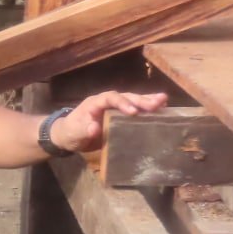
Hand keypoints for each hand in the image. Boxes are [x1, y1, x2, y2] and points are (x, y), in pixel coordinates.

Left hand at [51, 90, 167, 151]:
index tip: (133, 112)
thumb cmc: (71, 132)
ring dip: (148, 100)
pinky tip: (162, 109)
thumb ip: (83, 130)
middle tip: (157, 103)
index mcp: (95, 103)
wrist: (68, 136)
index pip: (109, 98)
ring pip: (133, 100)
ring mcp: (115, 107)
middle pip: (125, 97)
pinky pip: (135, 109)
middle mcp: (106, 102)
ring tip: (164, 101)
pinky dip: (147, 109)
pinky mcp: (121, 115)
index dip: (122, 103)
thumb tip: (94, 128)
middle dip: (141, 100)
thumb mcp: (74, 133)